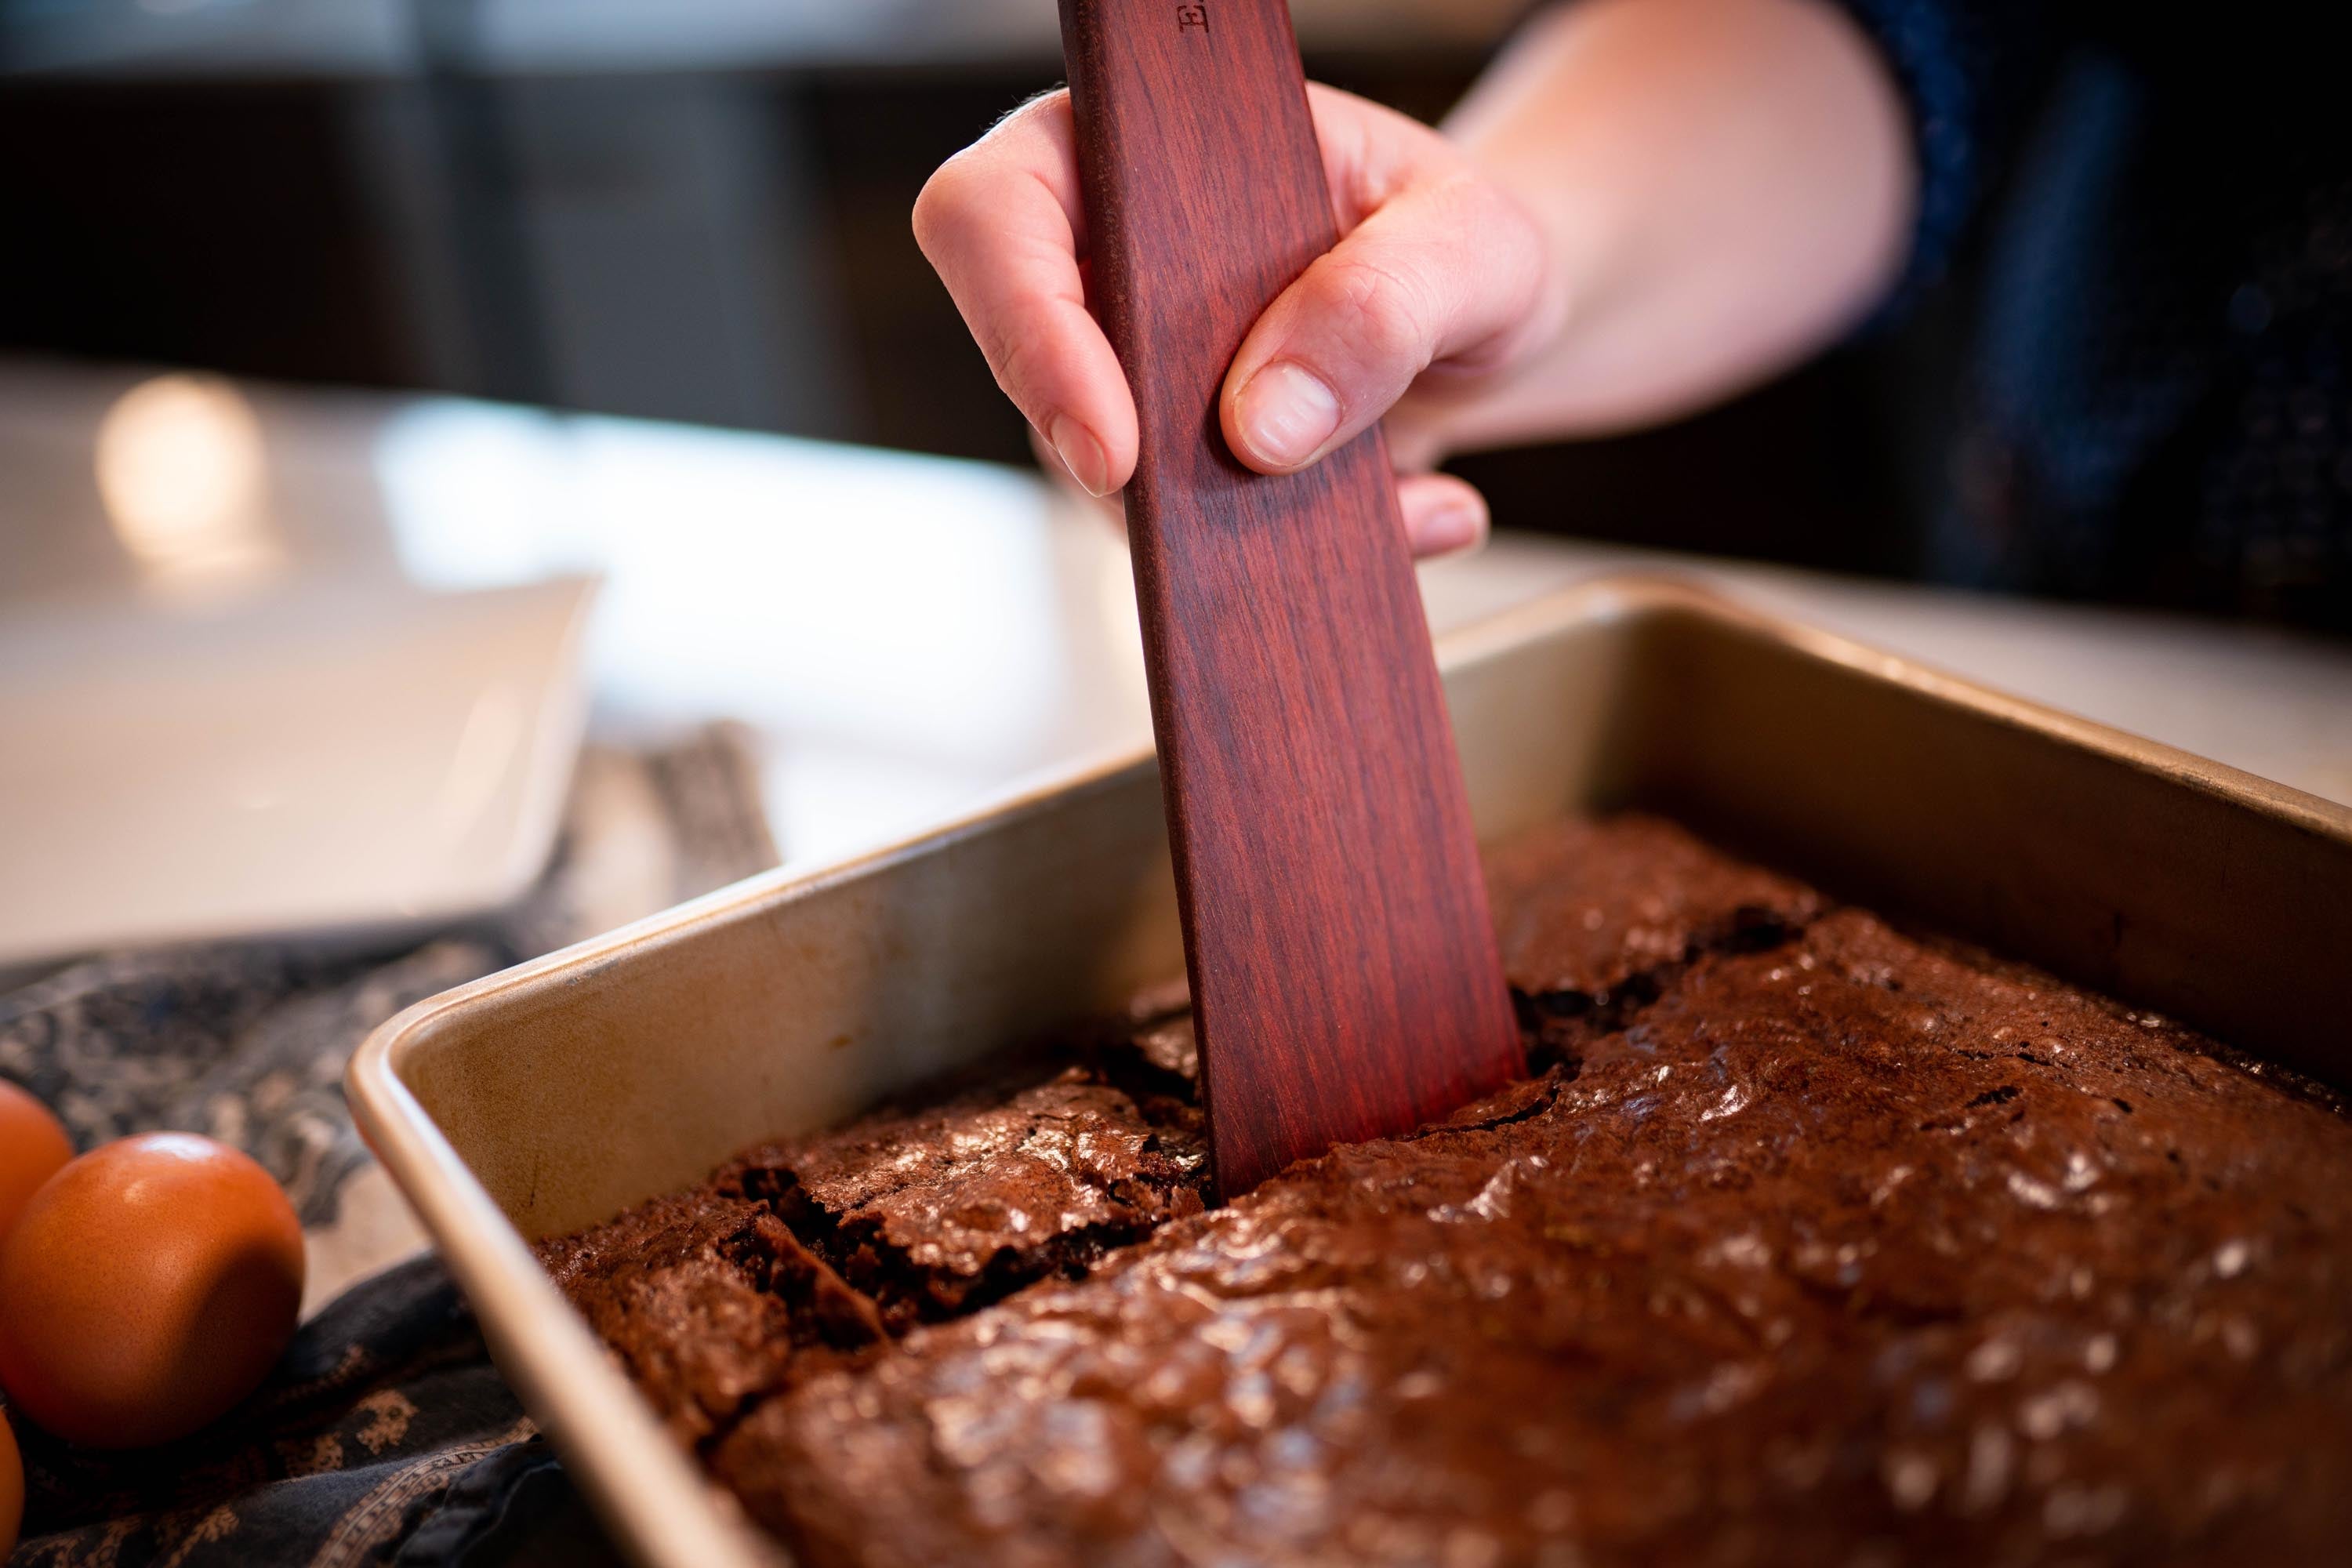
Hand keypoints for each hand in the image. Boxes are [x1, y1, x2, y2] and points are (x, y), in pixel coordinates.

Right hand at [915, 84, 1563, 557]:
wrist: (1492, 324)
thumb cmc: (1461, 244)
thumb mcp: (1470, 246)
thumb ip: (1385, 304)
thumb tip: (1262, 425)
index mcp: (1135, 148)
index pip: (996, 212)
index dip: (1024, 329)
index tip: (1113, 449)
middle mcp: (1103, 255)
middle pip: (1024, 365)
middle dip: (1129, 459)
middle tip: (1245, 506)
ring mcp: (1123, 369)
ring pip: (1095, 474)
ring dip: (1228, 519)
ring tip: (1396, 498)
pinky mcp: (1165, 463)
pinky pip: (1177, 536)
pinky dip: (1280, 550)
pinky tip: (1406, 516)